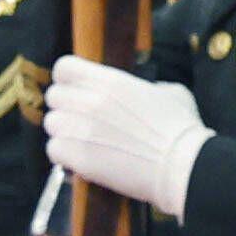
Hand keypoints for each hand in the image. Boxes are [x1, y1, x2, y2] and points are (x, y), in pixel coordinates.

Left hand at [41, 57, 209, 213]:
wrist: (183, 167)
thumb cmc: (182, 130)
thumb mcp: (171, 93)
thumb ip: (147, 87)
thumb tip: (144, 90)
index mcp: (111, 81)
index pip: (64, 68)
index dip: (68, 80)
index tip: (76, 90)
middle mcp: (91, 101)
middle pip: (54, 96)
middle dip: (66, 108)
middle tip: (81, 121)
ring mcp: (83, 129)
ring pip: (52, 124)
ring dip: (64, 133)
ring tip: (82, 142)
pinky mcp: (80, 158)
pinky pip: (53, 150)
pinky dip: (64, 156)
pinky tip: (81, 159)